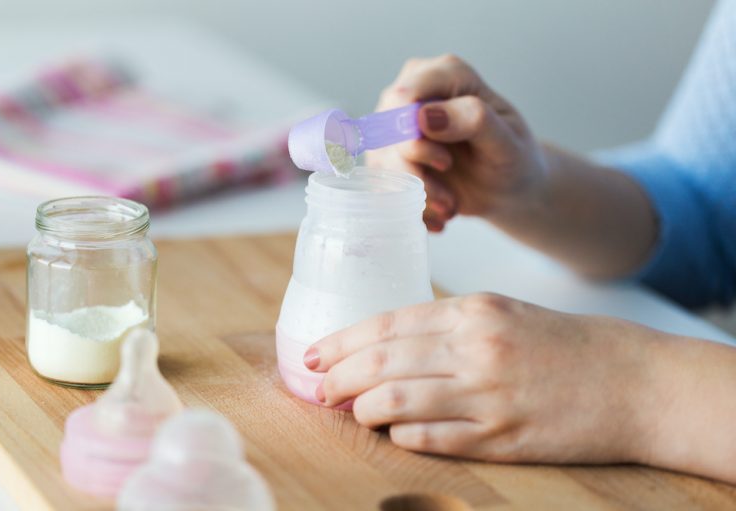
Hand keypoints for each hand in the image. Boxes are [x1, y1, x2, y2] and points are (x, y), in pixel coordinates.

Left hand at [303, 294, 658, 463]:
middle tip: (319, 388)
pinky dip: (403, 436)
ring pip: (398, 401)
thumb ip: (446, 325)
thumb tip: (386, 346)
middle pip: (383, 362)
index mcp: (474, 311)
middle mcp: (477, 349)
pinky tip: (395, 432)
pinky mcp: (503, 438)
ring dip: (364, 409)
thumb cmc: (563, 344)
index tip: (315, 353)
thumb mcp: (503, 314)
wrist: (633, 380)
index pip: (388, 324)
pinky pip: (433, 438)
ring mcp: (489, 395)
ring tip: (352, 411)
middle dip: (339, 377)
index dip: (343, 341)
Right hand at [367, 55, 548, 231]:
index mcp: (447, 74)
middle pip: (386, 128)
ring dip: (415, 193)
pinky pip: (381, 182)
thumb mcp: (507, 142)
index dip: (413, 132)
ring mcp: (396, 124)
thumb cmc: (513, 158)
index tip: (445, 163)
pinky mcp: (388, 154)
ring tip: (448, 207)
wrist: (507, 188)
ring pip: (381, 159)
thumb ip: (473, 120)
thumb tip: (424, 115)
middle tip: (449, 198)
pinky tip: (436, 215)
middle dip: (414, 170)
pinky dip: (410, 205)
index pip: (405, 94)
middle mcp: (414, 92)